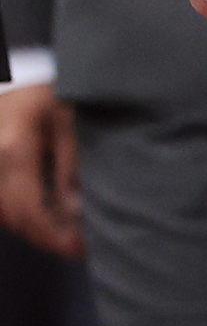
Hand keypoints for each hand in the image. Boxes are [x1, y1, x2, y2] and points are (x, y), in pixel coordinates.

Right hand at [0, 86, 76, 257]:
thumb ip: (71, 164)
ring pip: (4, 212)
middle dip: (45, 236)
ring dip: (34, 227)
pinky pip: (2, 202)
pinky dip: (23, 214)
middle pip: (13, 215)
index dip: (51, 233)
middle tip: (79, 247)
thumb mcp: (70, 119)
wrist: (18, 76)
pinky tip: (50, 217)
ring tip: (68, 234)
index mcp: (13, 149)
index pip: (28, 207)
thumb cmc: (48, 92)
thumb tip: (75, 211)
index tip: (78, 249)